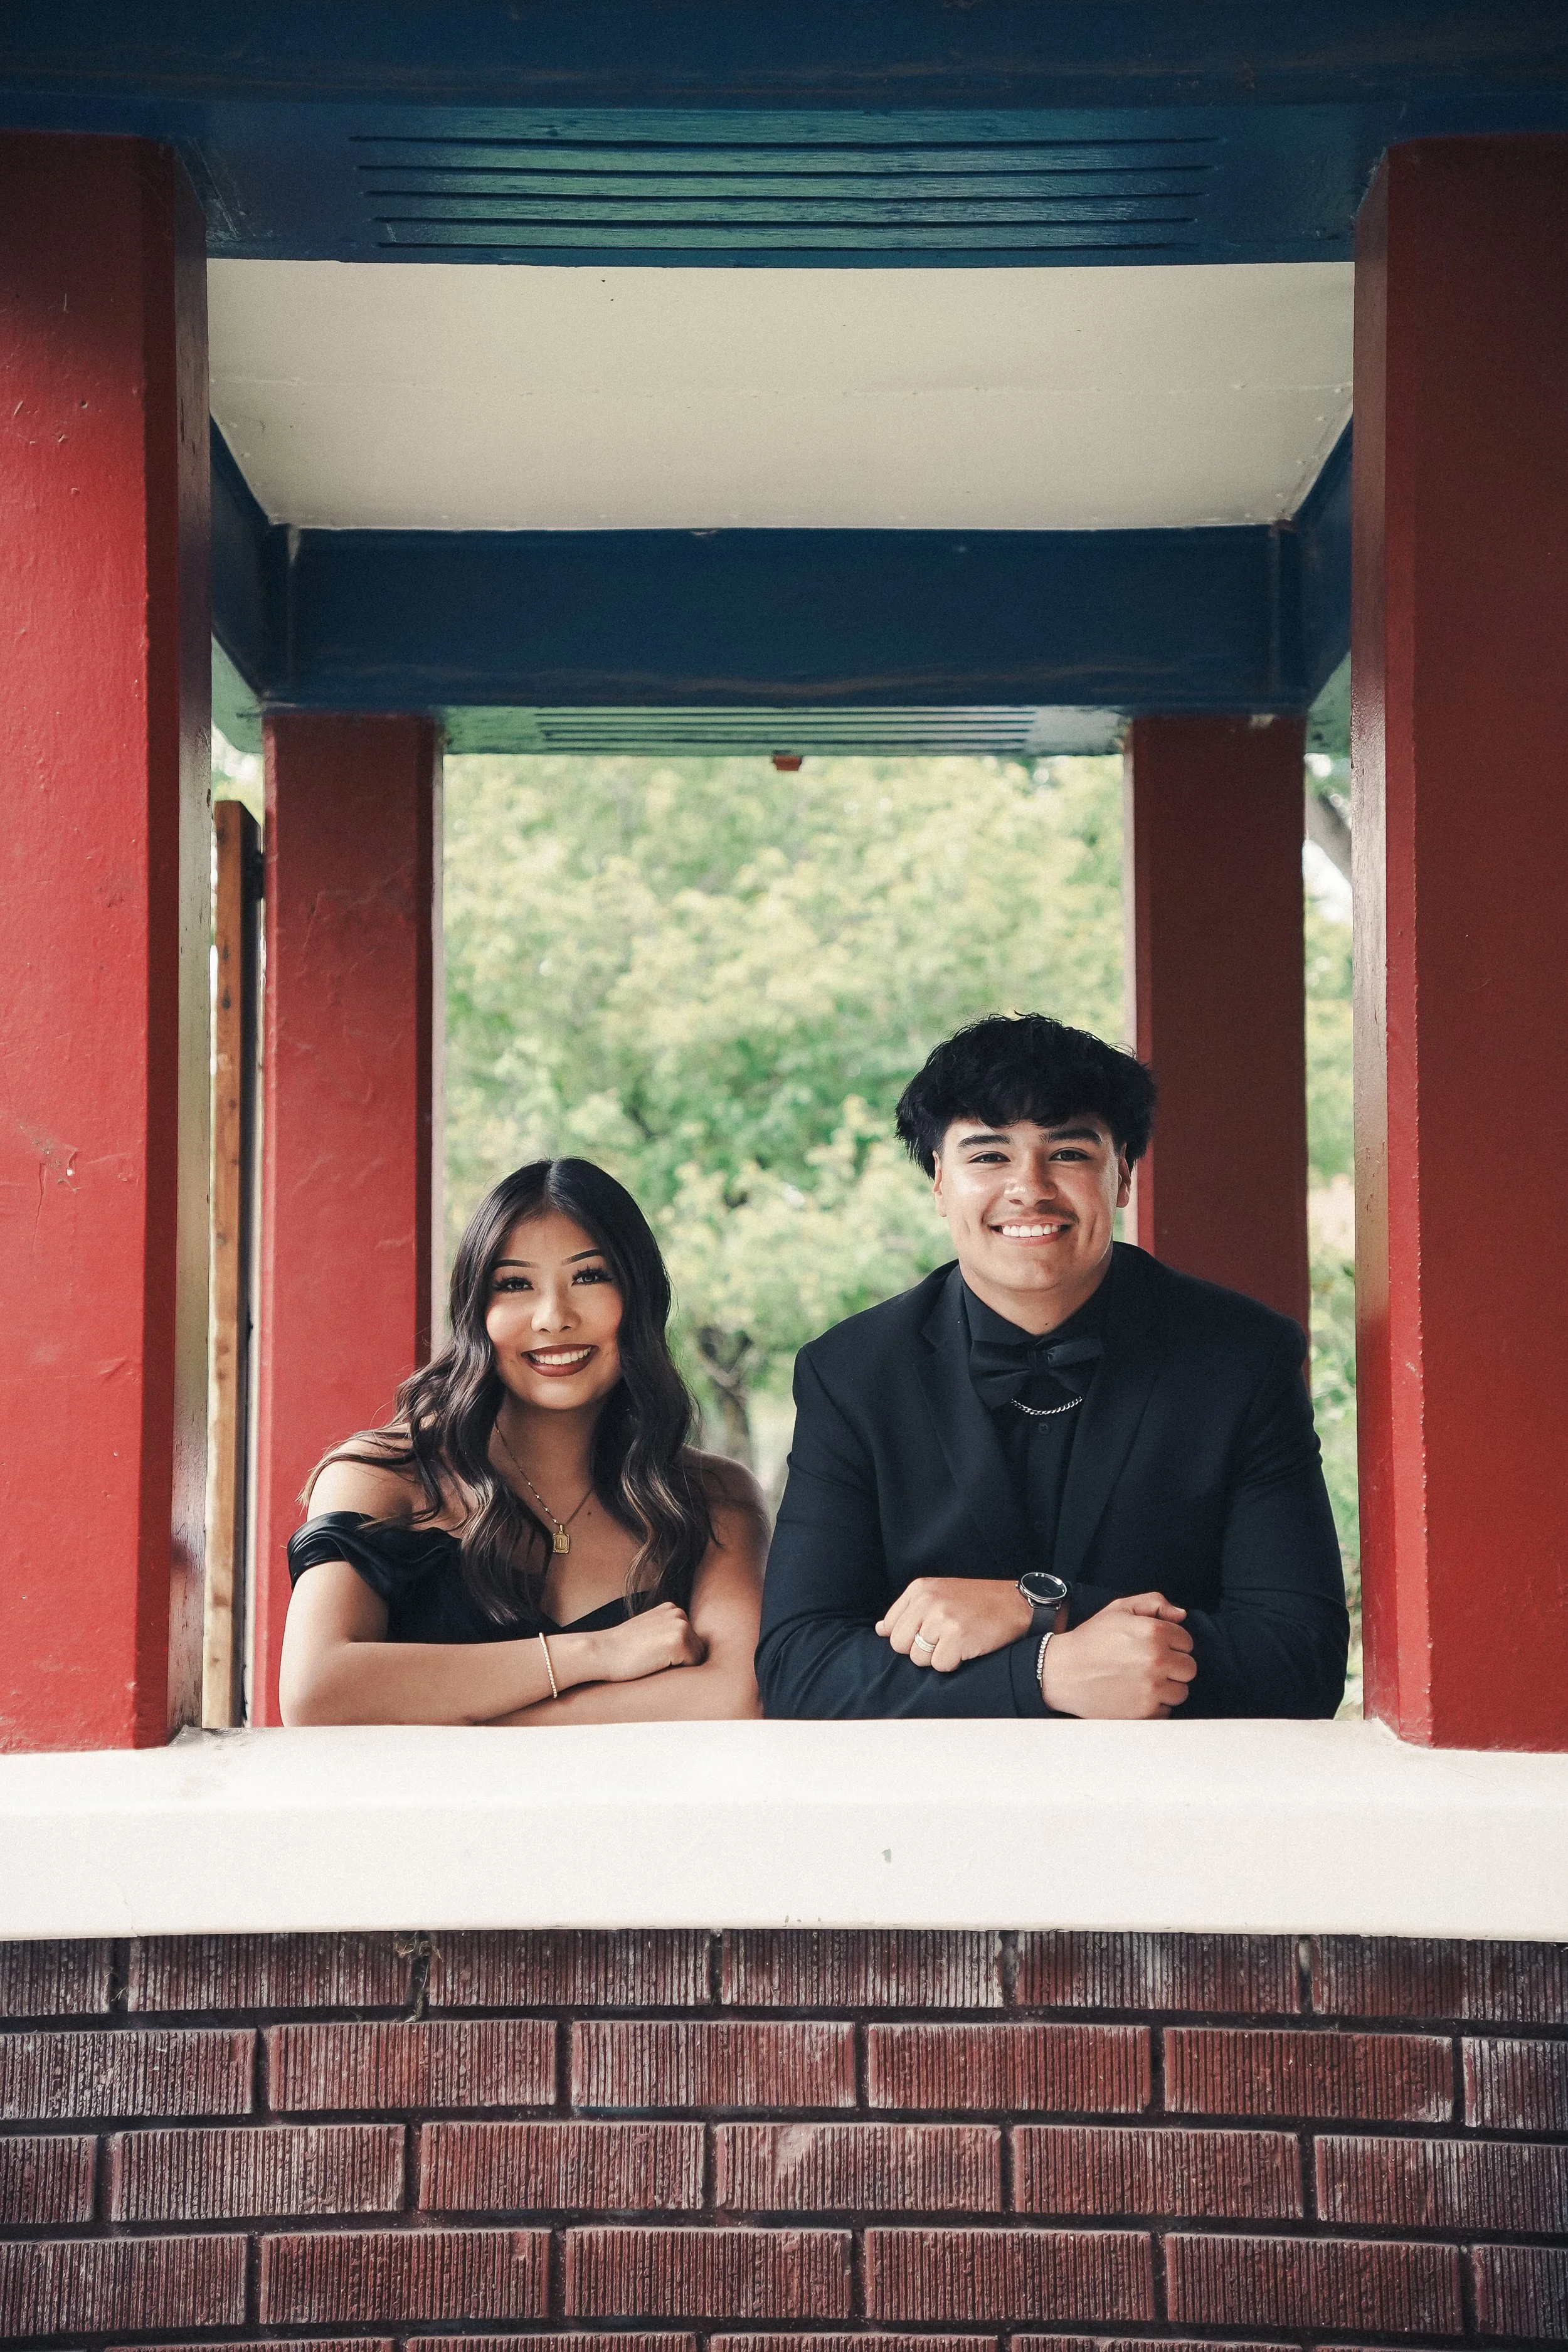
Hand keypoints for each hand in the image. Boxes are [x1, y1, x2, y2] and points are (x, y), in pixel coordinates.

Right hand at [589, 1601, 705, 1683]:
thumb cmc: (622, 1650)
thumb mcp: (648, 1631)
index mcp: (672, 1609)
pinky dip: (678, 1672)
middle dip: (682, 1660)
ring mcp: (680, 1625)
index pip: (692, 1641)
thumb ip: (667, 1632)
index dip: (677, 1655)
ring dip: (680, 1666)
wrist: (601, 1652)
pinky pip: (693, 1665)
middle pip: (698, 1649)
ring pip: (697, 1658)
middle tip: (652, 1659)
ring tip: (653, 1661)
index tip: (652, 1654)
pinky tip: (655, 1664)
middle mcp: (679, 1614)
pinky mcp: (679, 1640)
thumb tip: (690, 1650)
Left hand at [876, 1577, 1031, 1672]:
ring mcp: (941, 1618)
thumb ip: (909, 1611)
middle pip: (900, 1644)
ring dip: (937, 1657)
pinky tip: (967, 1648)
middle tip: (942, 1640)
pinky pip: (940, 1666)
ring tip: (956, 1641)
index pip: (890, 1626)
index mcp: (919, 1589)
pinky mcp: (957, 1637)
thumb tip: (880, 1630)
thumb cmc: (977, 1602)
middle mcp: (927, 1601)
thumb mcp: (939, 1594)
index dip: (907, 1637)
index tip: (927, 1634)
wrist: (1016, 1604)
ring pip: (918, 1658)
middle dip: (918, 1649)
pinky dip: (953, 1663)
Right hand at [1040, 1592, 1194, 1717]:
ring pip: (1182, 1691)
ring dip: (1167, 1687)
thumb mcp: (1119, 1609)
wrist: (1063, 1672)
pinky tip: (1136, 1694)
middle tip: (1151, 1665)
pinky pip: (1166, 1711)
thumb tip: (1181, 1615)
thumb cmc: (1091, 1640)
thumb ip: (1154, 1603)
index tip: (1156, 1647)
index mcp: (1154, 1632)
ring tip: (1144, 1680)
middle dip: (1174, 1666)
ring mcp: (1151, 1688)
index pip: (1187, 1642)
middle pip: (1189, 1668)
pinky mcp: (1144, 1712)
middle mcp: (1156, 1660)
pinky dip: (1155, 1705)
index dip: (1172, 1643)